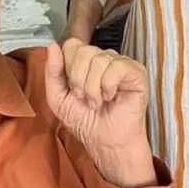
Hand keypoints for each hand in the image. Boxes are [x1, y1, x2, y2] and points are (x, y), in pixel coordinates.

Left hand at [45, 39, 154, 187]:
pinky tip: (111, 97)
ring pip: (99, 59)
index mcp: (85, 61)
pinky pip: (116, 66)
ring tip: (97, 102)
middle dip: (78, 79)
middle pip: (84, 51)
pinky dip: (108, 86)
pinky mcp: (136, 72)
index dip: (68, 67)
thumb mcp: (58, 98)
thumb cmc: (85, 121)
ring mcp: (120, 64)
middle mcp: (103, 58)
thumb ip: (52, 72)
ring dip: (93, 88)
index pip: (72, 45)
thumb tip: (52, 46)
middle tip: (84, 98)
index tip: (72, 88)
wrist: (104, 142)